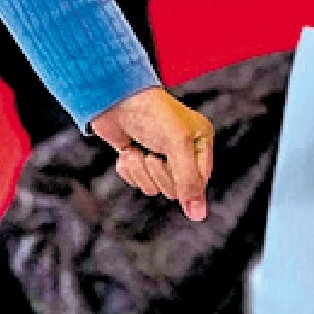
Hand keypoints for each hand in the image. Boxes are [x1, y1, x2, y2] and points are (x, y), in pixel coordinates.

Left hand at [93, 85, 212, 222]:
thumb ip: (188, 181)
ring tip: (136, 150)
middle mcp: (182, 150)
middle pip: (176, 188)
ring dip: (140, 171)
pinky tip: (127, 151)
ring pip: (154, 187)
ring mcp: (159, 154)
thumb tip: (198, 216)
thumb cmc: (150, 114)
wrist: (113, 97)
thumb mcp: (178, 145)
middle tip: (151, 154)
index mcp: (200, 141)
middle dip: (159, 174)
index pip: (200, 180)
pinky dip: (129, 170)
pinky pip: (137, 181)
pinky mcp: (138, 157)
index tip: (170, 171)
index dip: (185, 183)